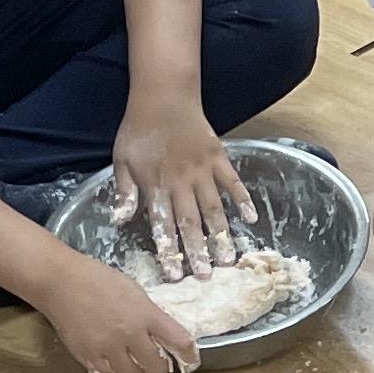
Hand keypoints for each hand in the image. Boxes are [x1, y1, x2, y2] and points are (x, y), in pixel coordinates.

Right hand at [42, 255, 199, 372]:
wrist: (60, 281)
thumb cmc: (97, 279)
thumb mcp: (133, 290)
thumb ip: (148, 313)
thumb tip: (159, 333)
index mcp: (146, 314)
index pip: (179, 341)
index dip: (189, 355)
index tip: (191, 360)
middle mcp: (130, 334)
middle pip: (156, 366)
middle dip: (160, 369)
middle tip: (158, 367)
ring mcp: (108, 347)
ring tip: (135, 366)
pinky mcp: (88, 355)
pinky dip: (114, 372)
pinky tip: (113, 363)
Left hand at [113, 106, 251, 279]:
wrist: (163, 96)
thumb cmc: (139, 130)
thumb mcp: (121, 160)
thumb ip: (124, 191)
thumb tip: (121, 219)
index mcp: (156, 186)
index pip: (163, 225)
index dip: (170, 251)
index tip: (175, 275)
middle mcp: (182, 182)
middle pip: (191, 223)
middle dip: (199, 252)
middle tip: (207, 276)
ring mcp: (203, 171)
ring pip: (214, 209)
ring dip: (222, 235)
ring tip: (230, 258)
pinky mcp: (218, 158)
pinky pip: (234, 182)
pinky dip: (243, 200)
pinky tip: (252, 219)